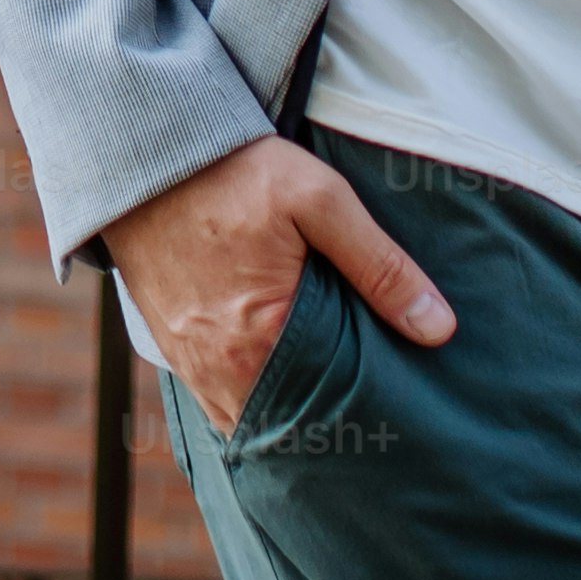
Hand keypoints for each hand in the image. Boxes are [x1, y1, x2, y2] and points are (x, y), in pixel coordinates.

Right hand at [98, 133, 455, 433]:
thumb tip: (439, 328)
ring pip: (250, 421)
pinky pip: (217, 401)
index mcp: (261, 343)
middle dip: (328, 428)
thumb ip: (380, 265)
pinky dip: (250, 403)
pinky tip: (281, 388)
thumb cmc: (232, 171)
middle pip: (288, 428)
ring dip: (288, 419)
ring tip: (332, 409)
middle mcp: (219, 370)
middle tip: (373, 424)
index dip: (365, 421)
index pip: (329, 414)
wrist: (141, 151)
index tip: (398, 422)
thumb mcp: (319, 200)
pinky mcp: (171, 348)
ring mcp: (190, 364)